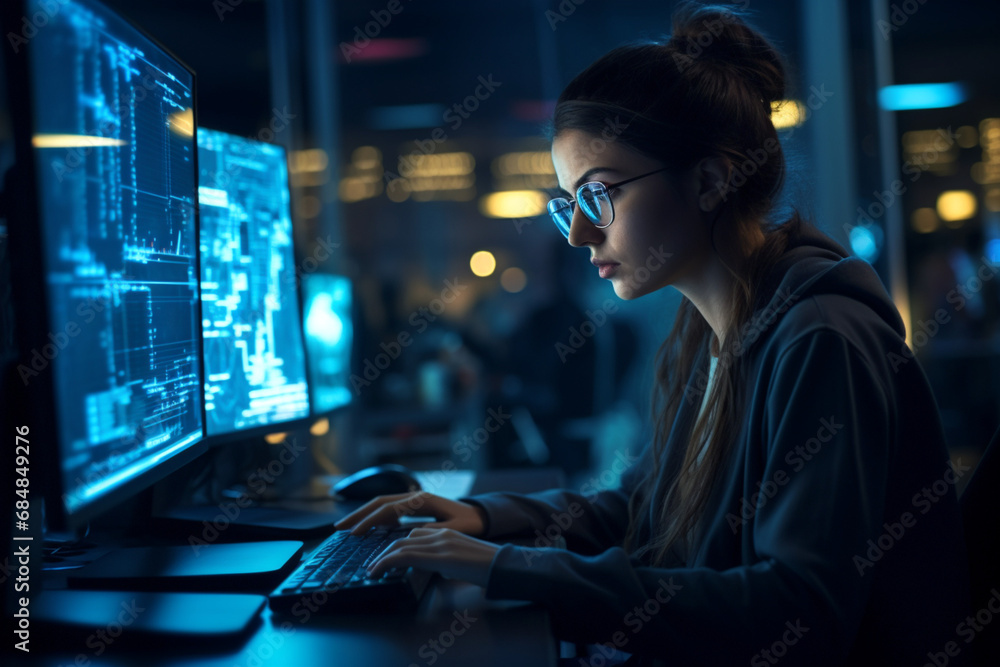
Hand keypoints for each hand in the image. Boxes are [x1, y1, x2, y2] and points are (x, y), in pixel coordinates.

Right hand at [333, 491, 487, 536]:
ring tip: (348, 527)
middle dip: (358, 515)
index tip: (355, 534)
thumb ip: (431, 531)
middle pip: (379, 502)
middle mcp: (415, 497)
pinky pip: (390, 509)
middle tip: (339, 528)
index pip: (388, 510)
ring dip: (364, 514)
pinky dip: (376, 517)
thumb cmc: (471, 523)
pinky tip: (369, 528)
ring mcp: (414, 500)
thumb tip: (408, 537)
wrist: (482, 515)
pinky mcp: (415, 506)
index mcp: (422, 500)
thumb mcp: (453, 529)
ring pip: (383, 504)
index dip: (370, 522)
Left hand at [365, 527, 498, 587]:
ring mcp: (440, 543)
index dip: (396, 545)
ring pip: (400, 545)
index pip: (414, 534)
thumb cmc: (489, 567)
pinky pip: (404, 556)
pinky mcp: (439, 556)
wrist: (506, 566)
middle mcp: (441, 534)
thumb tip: (437, 568)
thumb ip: (447, 559)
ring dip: (381, 558)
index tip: (384, 557)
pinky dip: (386, 563)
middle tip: (371, 564)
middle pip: (403, 538)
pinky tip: (377, 572)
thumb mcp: (463, 560)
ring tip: (371, 570)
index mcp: (447, 533)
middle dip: (383, 550)